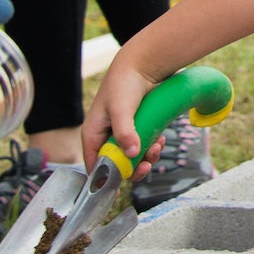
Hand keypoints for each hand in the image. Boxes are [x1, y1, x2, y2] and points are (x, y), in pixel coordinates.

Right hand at [82, 57, 158, 177]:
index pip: (94, 166)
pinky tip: (160, 140)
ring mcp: (122, 134)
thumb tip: (131, 154)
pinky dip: (153, 147)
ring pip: (133, 158)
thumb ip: (124, 131)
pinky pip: (144, 147)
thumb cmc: (124, 85)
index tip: (121, 188)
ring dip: (146, 157)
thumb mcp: (121, 109)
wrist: (142, 66)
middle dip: (133, 168)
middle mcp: (106, 137)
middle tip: (147, 165)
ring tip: (157, 147)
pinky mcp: (137, 130)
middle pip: (116, 166)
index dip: (106, 179)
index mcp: (93, 134)